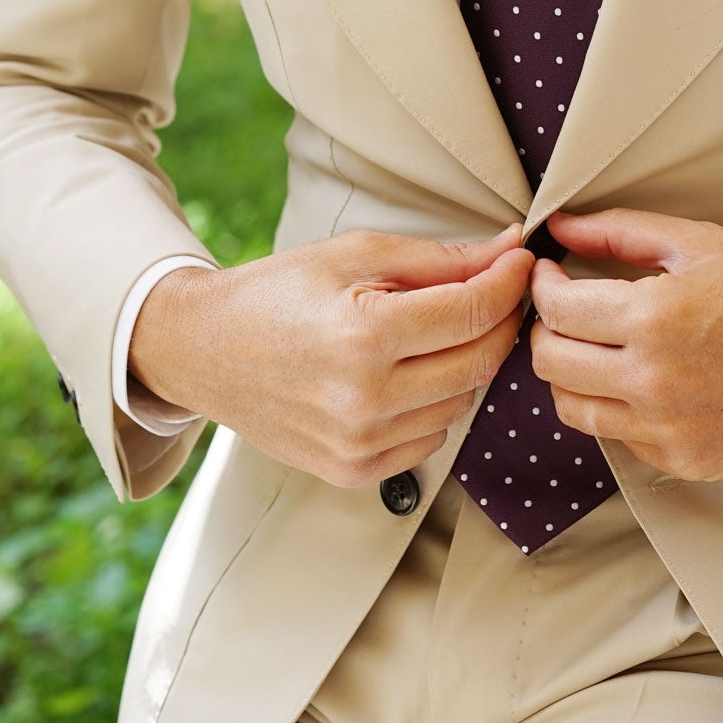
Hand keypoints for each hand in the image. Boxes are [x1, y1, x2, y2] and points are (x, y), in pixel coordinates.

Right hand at [129, 224, 533, 487]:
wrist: (202, 350)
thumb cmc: (278, 294)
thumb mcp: (355, 256)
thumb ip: (440, 259)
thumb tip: (509, 251)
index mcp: (365, 335)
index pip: (473, 312)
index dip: (508, 283)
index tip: (520, 263)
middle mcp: (365, 398)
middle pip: (479, 362)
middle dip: (497, 323)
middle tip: (494, 294)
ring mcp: (359, 443)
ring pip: (461, 402)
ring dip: (464, 365)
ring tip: (433, 334)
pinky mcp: (353, 470)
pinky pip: (432, 438)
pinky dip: (434, 405)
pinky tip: (405, 377)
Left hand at [527, 206, 722, 480]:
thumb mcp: (700, 243)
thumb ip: (619, 232)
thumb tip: (560, 227)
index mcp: (653, 319)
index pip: (555, 310)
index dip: (541, 287)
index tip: (549, 276)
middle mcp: (654, 382)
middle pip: (551, 363)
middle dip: (547, 330)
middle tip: (566, 312)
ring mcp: (669, 429)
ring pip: (573, 410)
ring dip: (572, 375)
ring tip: (596, 349)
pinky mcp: (686, 460)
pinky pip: (620, 437)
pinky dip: (617, 409)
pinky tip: (643, 381)